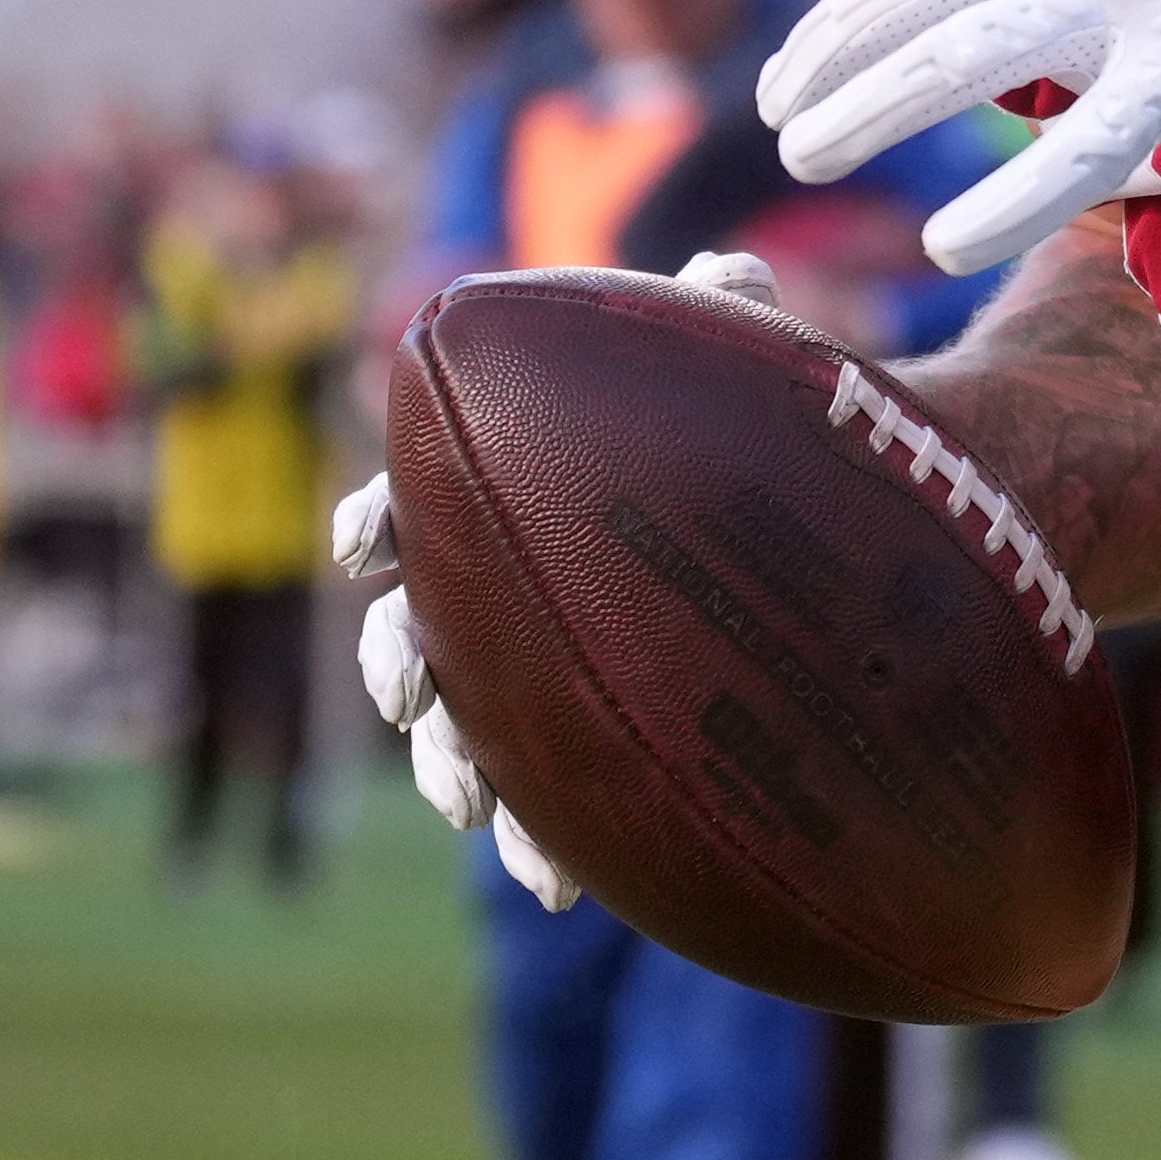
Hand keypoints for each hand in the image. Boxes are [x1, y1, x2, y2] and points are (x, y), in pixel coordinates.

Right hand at [337, 249, 785, 909]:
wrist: (796, 522)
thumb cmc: (744, 429)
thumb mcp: (740, 364)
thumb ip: (724, 316)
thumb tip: (726, 276)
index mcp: (503, 492)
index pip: (412, 501)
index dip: (377, 520)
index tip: (364, 543)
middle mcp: (493, 584)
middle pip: (409, 626)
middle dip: (399, 666)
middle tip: (414, 695)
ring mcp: (526, 672)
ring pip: (455, 728)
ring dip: (451, 769)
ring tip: (475, 810)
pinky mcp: (574, 746)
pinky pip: (533, 800)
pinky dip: (534, 840)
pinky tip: (559, 883)